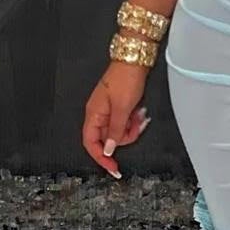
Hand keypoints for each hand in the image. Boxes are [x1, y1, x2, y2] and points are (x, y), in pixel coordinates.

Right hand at [83, 61, 149, 179]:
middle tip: (135, 127)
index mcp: (93, 114)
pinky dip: (132, 121)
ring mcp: (108, 110)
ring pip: (118, 131)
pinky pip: (124, 122)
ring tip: (138, 116)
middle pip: (107, 139)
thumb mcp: (122, 109)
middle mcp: (98, 113)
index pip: (91, 143)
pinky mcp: (118, 106)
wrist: (134, 61)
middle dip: (123, 137)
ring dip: (130, 128)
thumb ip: (115, 131)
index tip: (113, 168)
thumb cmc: (125, 79)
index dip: (101, 158)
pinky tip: (139, 113)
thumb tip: (108, 149)